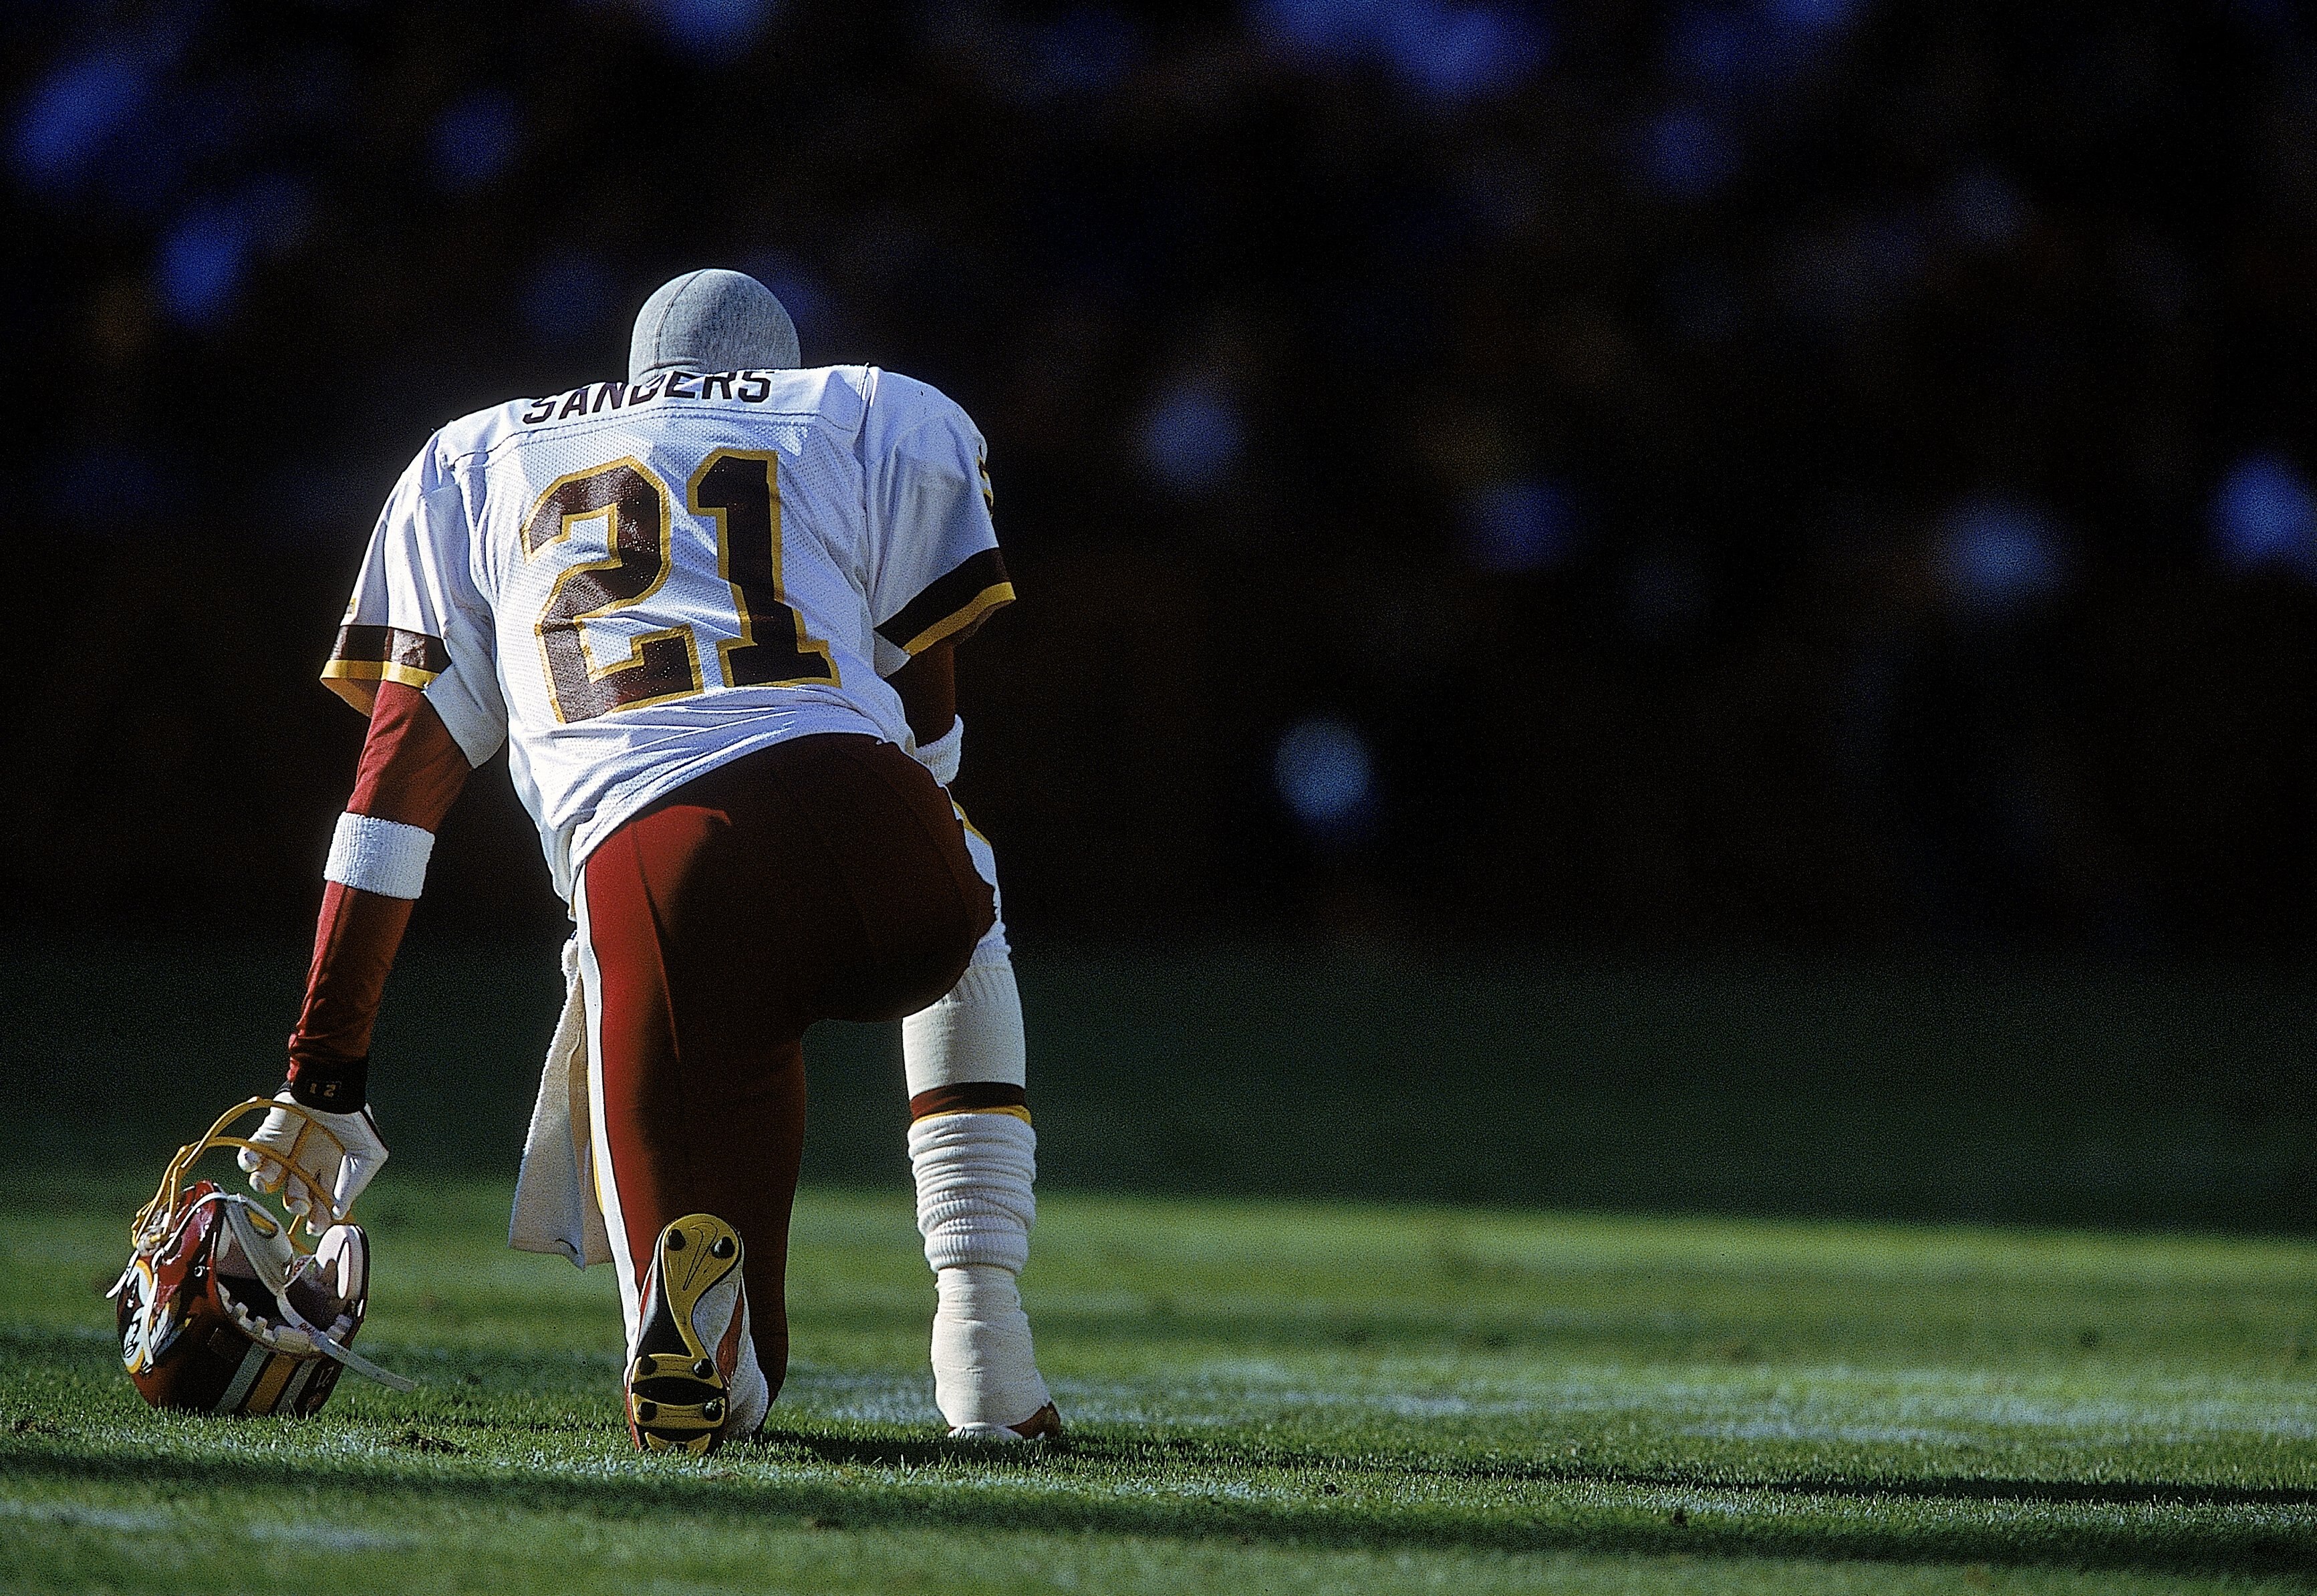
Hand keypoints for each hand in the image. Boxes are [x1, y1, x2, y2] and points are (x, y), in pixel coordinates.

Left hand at [237, 1090, 388, 1232]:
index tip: (316, 1227)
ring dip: (267, 1185)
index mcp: (331, 1167)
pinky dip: (248, 1163)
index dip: (319, 1216)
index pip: (322, 1200)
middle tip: (300, 1204)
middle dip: (297, 1205)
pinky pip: (249, 1157)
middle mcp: (307, 1163)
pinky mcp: (267, 1139)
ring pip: (269, 1181)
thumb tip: (339, 1212)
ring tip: (272, 1178)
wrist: (330, 1089)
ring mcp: (286, 1152)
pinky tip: (256, 1163)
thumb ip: (354, 1183)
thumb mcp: (368, 1153)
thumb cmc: (353, 1119)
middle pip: (295, 1196)